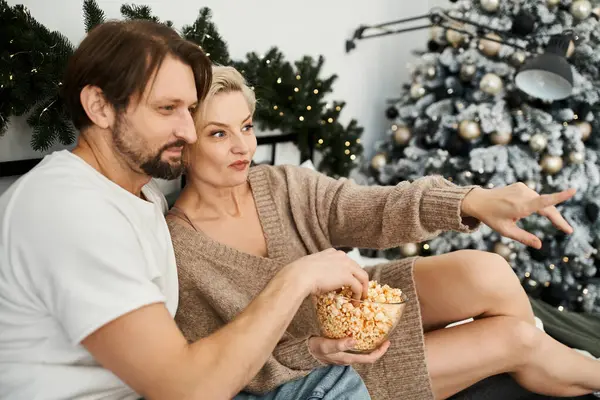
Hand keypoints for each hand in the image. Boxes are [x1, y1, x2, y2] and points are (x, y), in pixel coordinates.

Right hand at [282, 249, 368, 299]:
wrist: (300, 276)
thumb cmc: (300, 273)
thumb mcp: (313, 268)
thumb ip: (321, 271)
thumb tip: (322, 282)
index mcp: (333, 253)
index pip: (348, 262)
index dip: (350, 273)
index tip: (348, 283)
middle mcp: (342, 256)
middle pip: (358, 268)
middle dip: (359, 281)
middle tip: (359, 292)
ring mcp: (346, 265)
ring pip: (362, 277)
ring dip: (363, 289)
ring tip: (360, 299)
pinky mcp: (347, 277)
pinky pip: (358, 287)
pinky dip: (358, 295)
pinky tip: (355, 302)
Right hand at [308, 336, 389, 364]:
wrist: (305, 351)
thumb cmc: (316, 348)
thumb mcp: (327, 345)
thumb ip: (340, 344)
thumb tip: (355, 340)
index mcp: (348, 358)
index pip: (370, 358)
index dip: (380, 352)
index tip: (387, 342)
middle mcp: (349, 358)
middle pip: (368, 355)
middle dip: (378, 347)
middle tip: (384, 336)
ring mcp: (345, 354)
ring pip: (362, 351)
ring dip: (370, 344)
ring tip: (375, 332)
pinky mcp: (341, 350)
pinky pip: (355, 347)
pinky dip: (361, 341)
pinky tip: (360, 332)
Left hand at [461, 183, 575, 248]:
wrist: (479, 200)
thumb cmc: (491, 217)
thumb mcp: (505, 231)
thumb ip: (523, 238)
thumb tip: (539, 245)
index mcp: (519, 207)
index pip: (543, 202)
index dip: (558, 197)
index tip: (573, 191)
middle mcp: (522, 195)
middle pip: (547, 207)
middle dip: (558, 219)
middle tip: (568, 230)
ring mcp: (522, 188)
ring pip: (541, 202)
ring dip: (546, 212)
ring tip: (545, 223)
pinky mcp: (521, 186)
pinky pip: (534, 197)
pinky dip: (535, 205)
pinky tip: (520, 210)